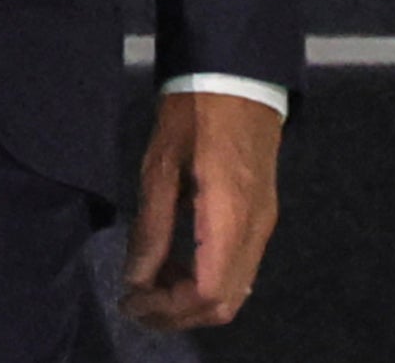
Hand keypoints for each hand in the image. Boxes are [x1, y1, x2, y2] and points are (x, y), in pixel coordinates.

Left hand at [122, 90, 281, 331]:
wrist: (239, 81)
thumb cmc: (192, 115)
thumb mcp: (160, 166)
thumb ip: (152, 227)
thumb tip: (136, 279)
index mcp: (229, 218)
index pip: (207, 292)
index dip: (168, 308)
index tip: (131, 304)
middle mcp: (255, 231)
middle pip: (225, 302)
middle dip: (179, 314)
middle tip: (137, 305)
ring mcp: (264, 227)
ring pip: (235, 291)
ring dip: (192, 300)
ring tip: (149, 286)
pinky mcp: (262, 218)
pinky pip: (239, 269)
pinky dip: (207, 281)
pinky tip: (175, 265)